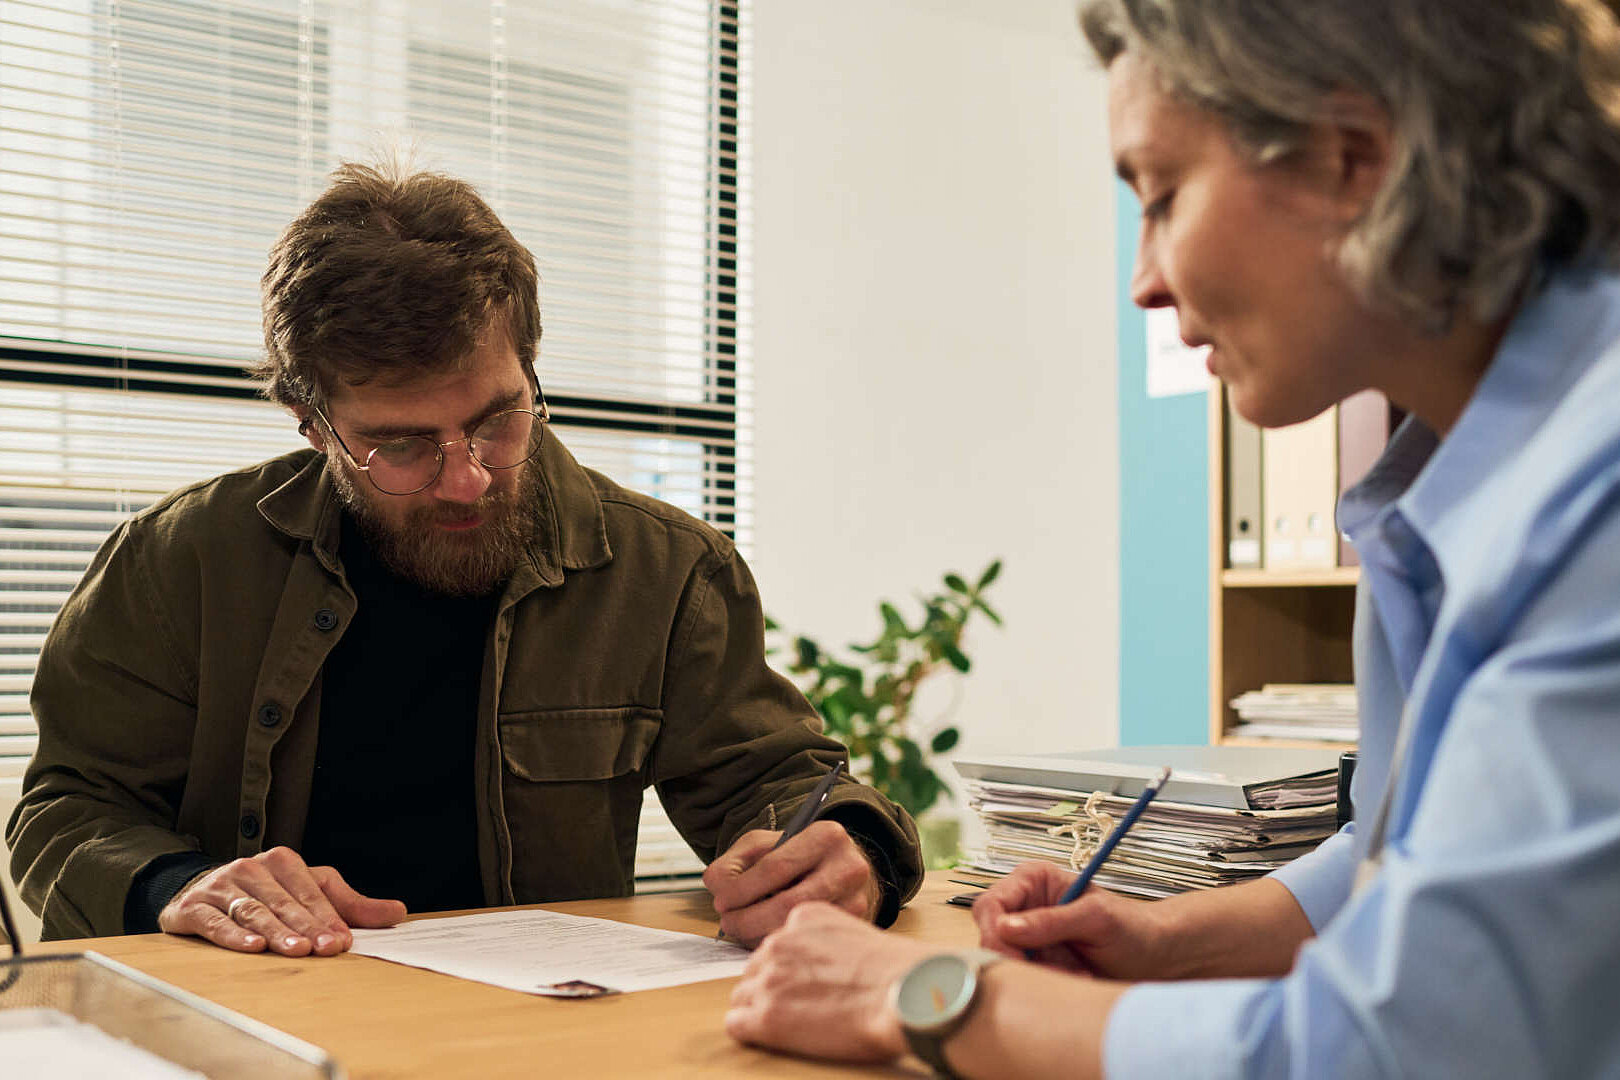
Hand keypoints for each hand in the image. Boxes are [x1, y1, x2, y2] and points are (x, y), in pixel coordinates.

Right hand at [158, 846, 406, 955]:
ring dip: (276, 932)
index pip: (311, 892)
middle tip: (326, 949)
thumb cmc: (266, 892)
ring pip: (254, 912)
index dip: (328, 917)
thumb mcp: (309, 891)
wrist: (199, 890)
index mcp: (283, 862)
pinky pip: (217, 922)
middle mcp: (252, 870)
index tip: (343, 941)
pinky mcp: (194, 908)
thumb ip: (351, 905)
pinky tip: (252, 948)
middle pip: (284, 903)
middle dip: (307, 926)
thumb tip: (398, 912)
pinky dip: (234, 935)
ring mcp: (222, 887)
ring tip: (296, 950)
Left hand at [703, 820, 879, 946]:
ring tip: (743, 929)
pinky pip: (807, 942)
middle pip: (787, 904)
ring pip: (797, 929)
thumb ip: (734, 863)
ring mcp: (856, 902)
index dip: (741, 889)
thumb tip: (719, 890)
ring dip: (759, 935)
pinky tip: (766, 935)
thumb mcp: (764, 845)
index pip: (776, 868)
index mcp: (826, 837)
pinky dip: (779, 942)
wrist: (843, 872)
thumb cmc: (797, 858)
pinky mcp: (855, 928)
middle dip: (747, 918)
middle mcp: (849, 868)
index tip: (720, 902)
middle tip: (727, 922)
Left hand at [725, 901, 921, 1061]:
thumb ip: (829, 942)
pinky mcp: (765, 1017)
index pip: (776, 943)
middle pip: (755, 969)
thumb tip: (824, 966)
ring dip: (760, 1009)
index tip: (804, 982)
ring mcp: (769, 979)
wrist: (902, 993)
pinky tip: (773, 1036)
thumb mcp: (857, 933)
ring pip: (742, 995)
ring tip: (790, 1023)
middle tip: (798, 1006)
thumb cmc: (897, 970)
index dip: (789, 968)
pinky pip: (736, 1024)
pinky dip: (751, 1032)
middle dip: (771, 987)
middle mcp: (779, 942)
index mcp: (803, 916)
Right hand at [972, 861, 1174, 977]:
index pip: (991, 904)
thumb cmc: (1132, 927)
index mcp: (1033, 880)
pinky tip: (1075, 979)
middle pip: (990, 934)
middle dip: (1019, 959)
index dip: (996, 933)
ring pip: (1005, 959)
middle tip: (1053, 972)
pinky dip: (1045, 983)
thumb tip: (1004, 927)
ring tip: (1075, 974)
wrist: (1155, 955)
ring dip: (1036, 973)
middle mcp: (1024, 904)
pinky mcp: (1037, 959)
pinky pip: (1023, 976)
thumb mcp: (1095, 919)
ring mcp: (1028, 934)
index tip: (1018, 960)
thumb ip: (1051, 921)